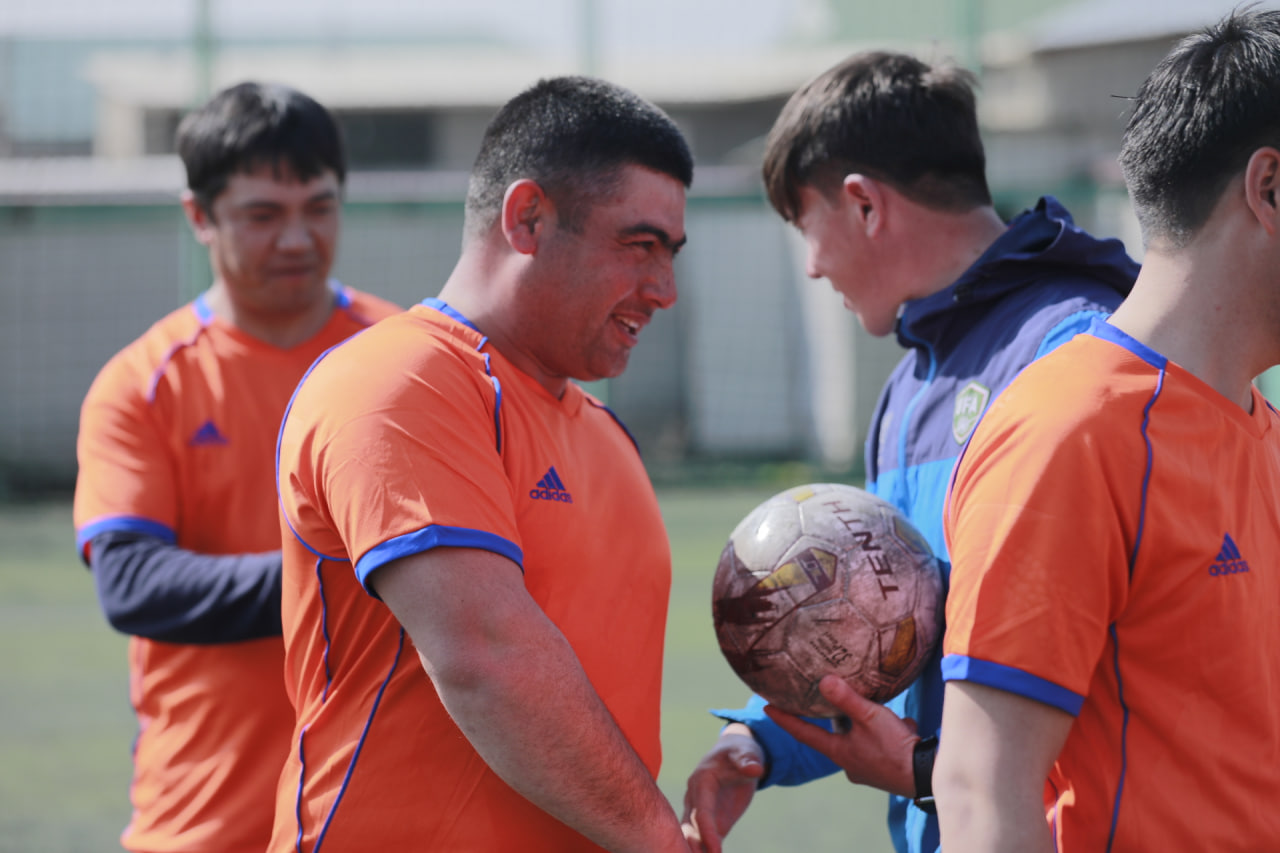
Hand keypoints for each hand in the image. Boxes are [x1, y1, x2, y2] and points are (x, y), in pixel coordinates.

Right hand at [680, 724, 764, 852]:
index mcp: (702, 781)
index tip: (716, 851)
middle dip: (692, 847)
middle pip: (690, 827)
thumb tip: (755, 769)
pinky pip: (704, 840)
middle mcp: (696, 798)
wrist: (734, 755)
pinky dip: (705, 852)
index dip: (707, 831)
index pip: (702, 811)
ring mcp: (700, 811)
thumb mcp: (745, 752)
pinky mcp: (711, 821)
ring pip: (692, 836)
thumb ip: (748, 760)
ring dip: (694, 851)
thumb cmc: (739, 752)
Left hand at [762, 674, 919, 797]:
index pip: (803, 732)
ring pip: (860, 738)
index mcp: (838, 751)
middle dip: (836, 717)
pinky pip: (879, 744)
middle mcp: (848, 763)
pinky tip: (902, 727)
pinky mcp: (883, 768)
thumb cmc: (896, 748)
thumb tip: (823, 680)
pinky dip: (887, 732)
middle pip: (833, 735)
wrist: (926, 776)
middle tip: (833, 700)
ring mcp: (866, 768)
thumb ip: (846, 699)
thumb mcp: (870, 717)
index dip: (784, 719)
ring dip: (868, 724)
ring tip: (883, 714)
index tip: (767, 708)